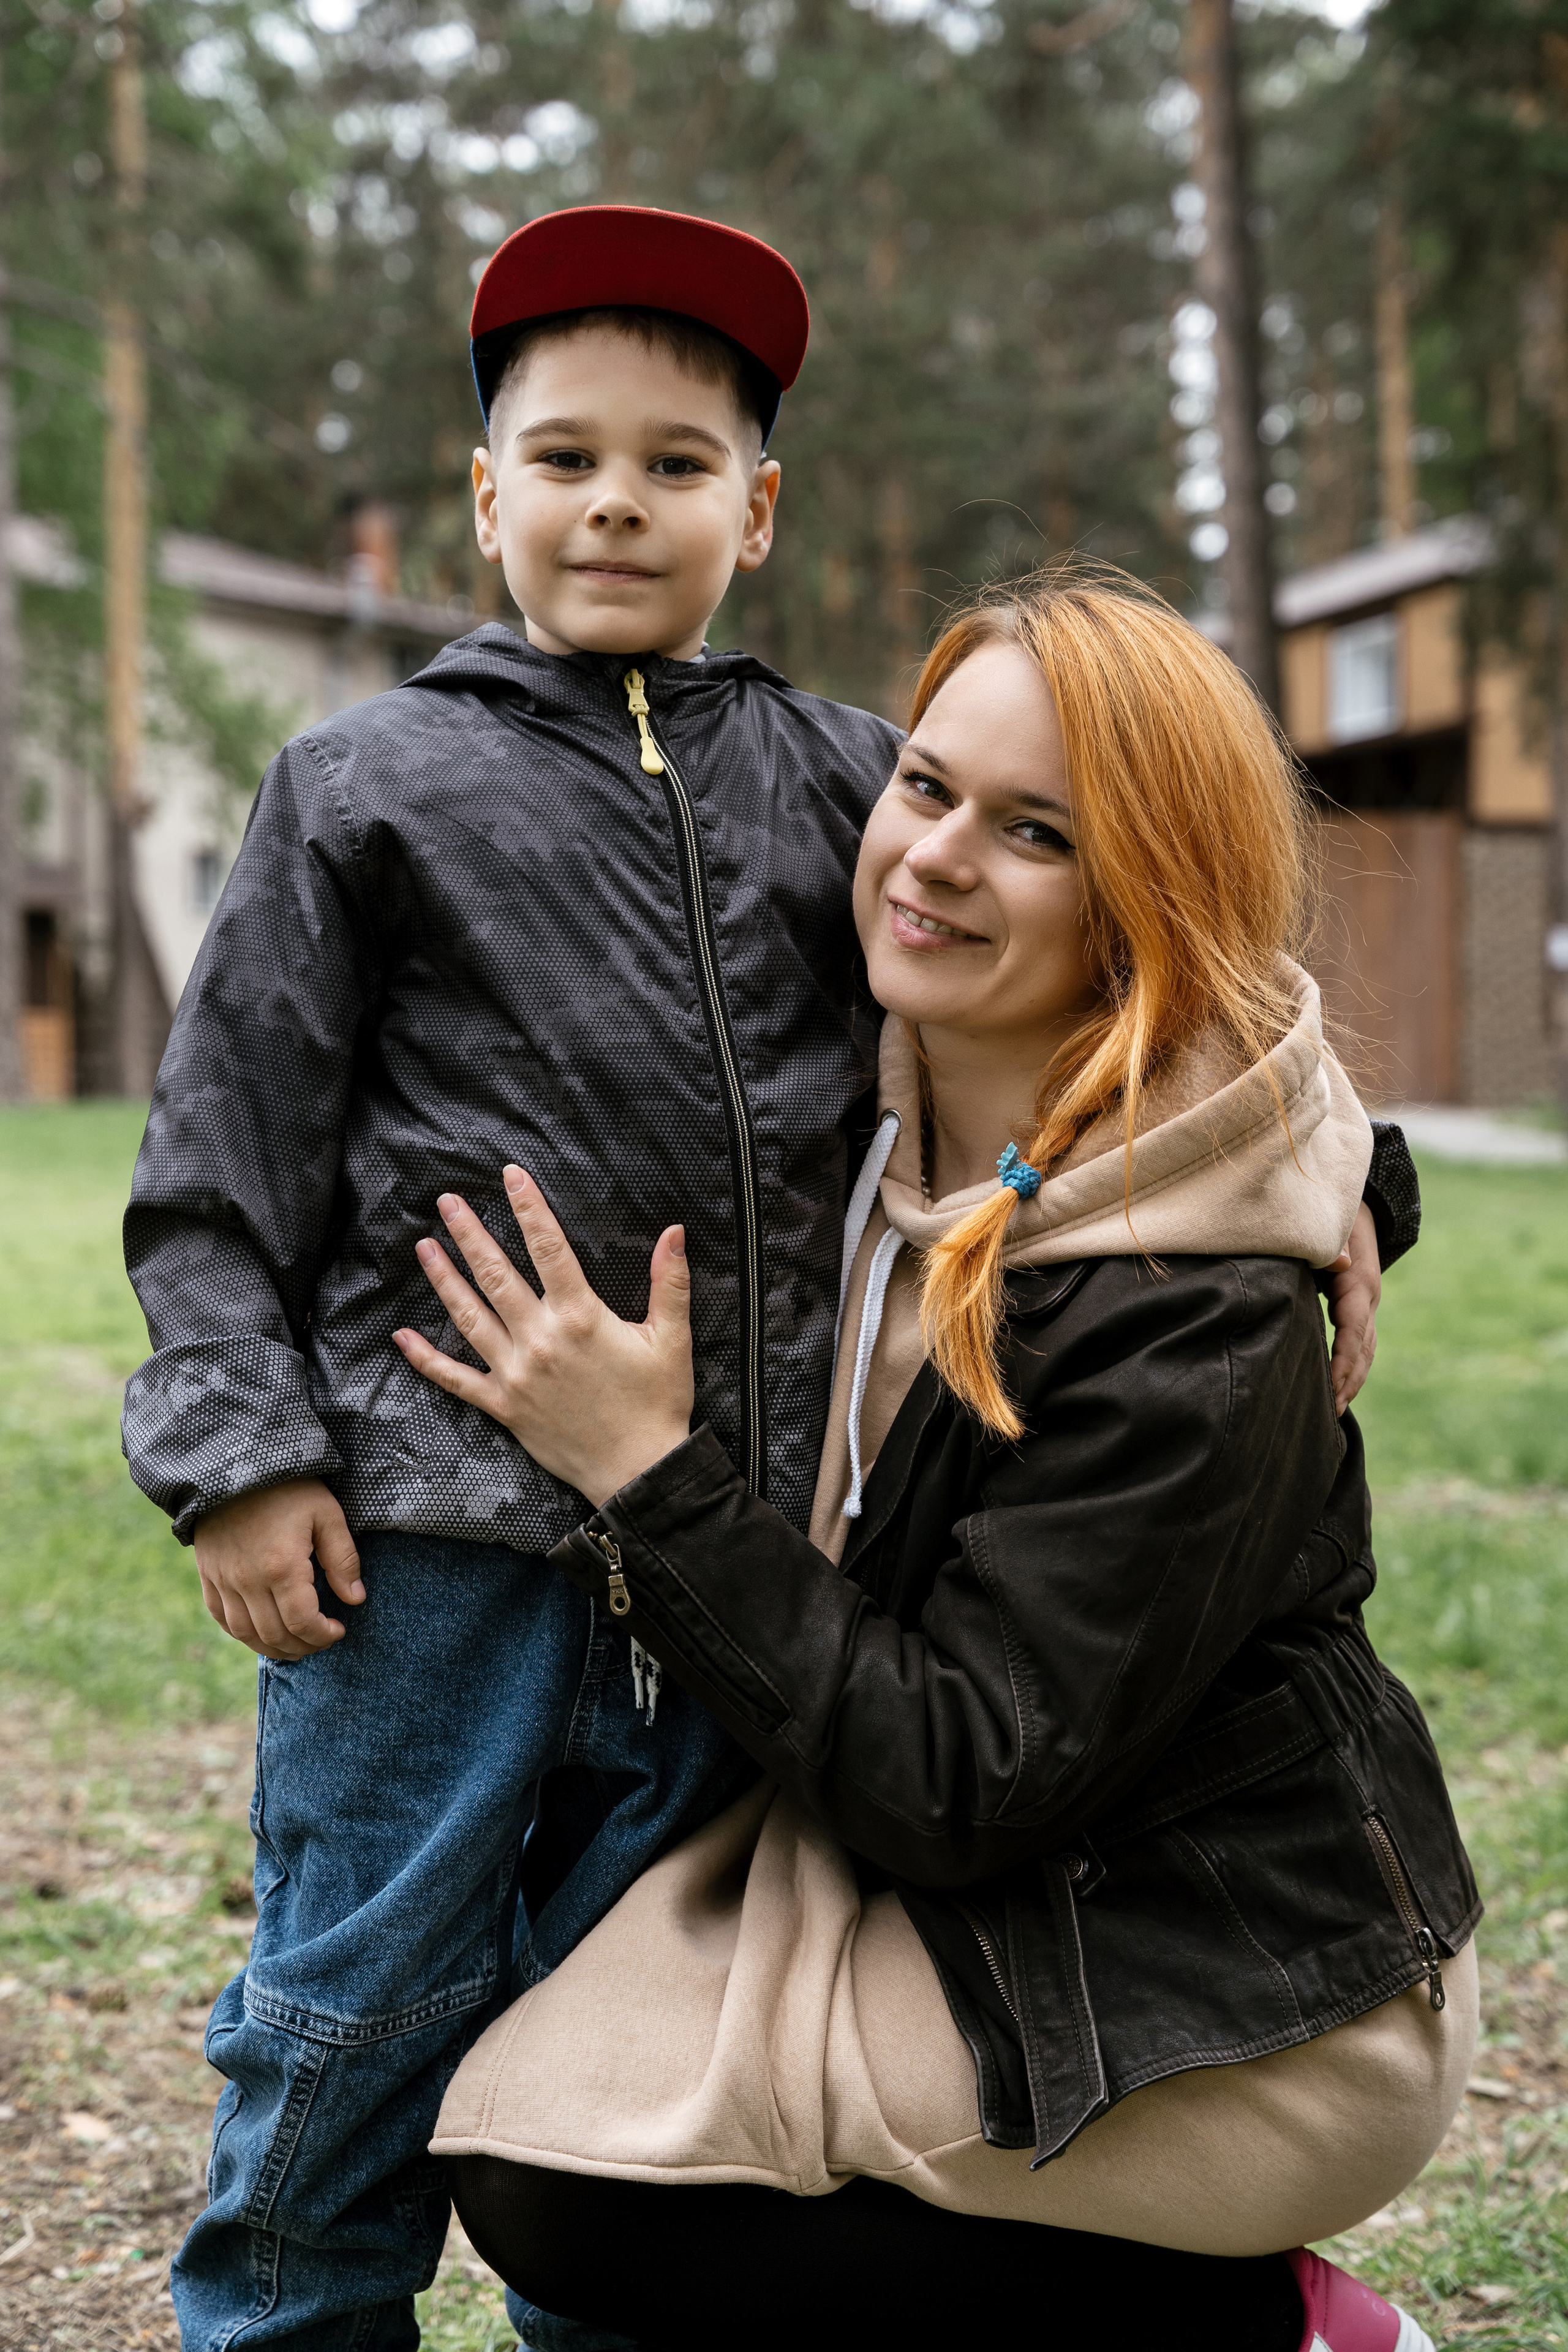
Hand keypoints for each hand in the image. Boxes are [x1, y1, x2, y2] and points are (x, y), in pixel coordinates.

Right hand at [194, 1478, 363, 1659]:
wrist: (236, 1464)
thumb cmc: (288, 1487)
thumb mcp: (326, 1514)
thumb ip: (343, 1559)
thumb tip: (356, 1599)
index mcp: (281, 1566)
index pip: (302, 1622)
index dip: (323, 1635)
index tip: (338, 1629)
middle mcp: (247, 1580)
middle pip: (274, 1635)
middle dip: (303, 1646)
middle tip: (321, 1639)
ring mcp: (223, 1579)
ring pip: (245, 1633)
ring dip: (273, 1648)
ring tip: (296, 1644)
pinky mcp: (208, 1574)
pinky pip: (221, 1618)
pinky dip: (242, 1633)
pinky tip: (262, 1632)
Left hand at [393, 1167, 693, 1508]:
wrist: (639, 1471)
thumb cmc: (658, 1404)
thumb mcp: (672, 1339)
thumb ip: (671, 1281)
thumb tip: (674, 1231)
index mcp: (581, 1317)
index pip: (549, 1249)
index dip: (529, 1208)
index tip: (511, 1177)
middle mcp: (541, 1340)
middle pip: (497, 1275)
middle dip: (471, 1234)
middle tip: (447, 1202)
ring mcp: (517, 1374)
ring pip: (470, 1318)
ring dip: (444, 1280)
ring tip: (424, 1247)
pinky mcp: (505, 1406)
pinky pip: (457, 1380)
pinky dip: (426, 1360)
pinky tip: (402, 1338)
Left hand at [1322, 1202, 1381, 1416]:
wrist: (1357, 1200)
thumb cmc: (1334, 1213)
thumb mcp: (1333, 1222)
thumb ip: (1331, 1243)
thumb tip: (1338, 1262)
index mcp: (1359, 1281)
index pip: (1353, 1329)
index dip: (1343, 1361)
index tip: (1331, 1389)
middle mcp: (1368, 1296)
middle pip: (1363, 1348)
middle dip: (1348, 1381)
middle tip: (1330, 1413)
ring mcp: (1368, 1302)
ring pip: (1365, 1348)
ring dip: (1352, 1379)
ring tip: (1334, 1409)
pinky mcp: (1359, 1304)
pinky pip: (1360, 1341)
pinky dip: (1351, 1365)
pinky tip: (1339, 1386)